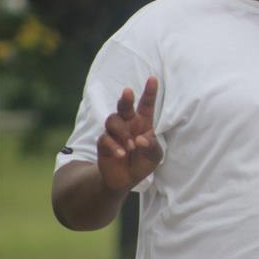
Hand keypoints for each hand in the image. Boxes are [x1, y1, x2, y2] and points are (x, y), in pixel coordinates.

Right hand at [96, 76, 161, 191]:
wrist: (125, 179)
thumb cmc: (142, 161)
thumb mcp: (154, 155)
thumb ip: (151, 146)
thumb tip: (140, 139)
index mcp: (143, 122)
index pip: (146, 104)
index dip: (149, 92)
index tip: (153, 78)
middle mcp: (128, 123)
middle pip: (124, 106)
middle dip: (125, 98)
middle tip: (128, 92)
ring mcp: (114, 132)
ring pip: (113, 120)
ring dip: (123, 133)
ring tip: (131, 146)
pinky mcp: (103, 143)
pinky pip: (105, 139)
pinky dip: (115, 147)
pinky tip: (122, 154)